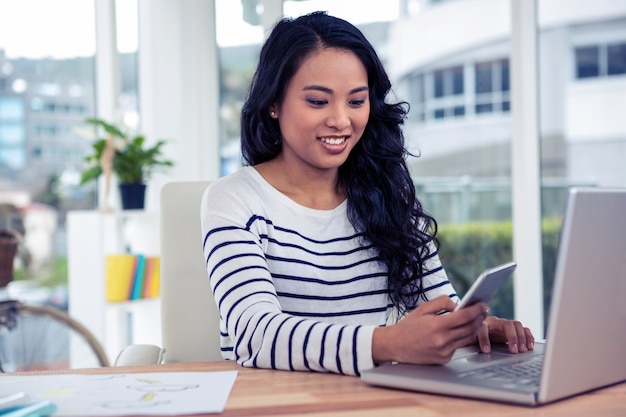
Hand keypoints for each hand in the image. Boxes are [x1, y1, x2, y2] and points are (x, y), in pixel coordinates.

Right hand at [372, 295, 488, 364]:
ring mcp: (444, 351)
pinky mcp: (444, 359)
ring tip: (477, 319)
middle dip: (479, 317)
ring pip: (467, 338)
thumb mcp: (422, 309)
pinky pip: (458, 346)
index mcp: (437, 326)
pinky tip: (461, 330)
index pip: (464, 316)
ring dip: (475, 327)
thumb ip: (442, 302)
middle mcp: (442, 340)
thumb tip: (458, 304)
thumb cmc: (408, 326)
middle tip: (483, 310)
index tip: (482, 303)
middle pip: (470, 327)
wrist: (395, 345)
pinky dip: (462, 337)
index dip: (476, 309)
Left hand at [475, 316, 534, 353]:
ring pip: (516, 325)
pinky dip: (528, 337)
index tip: (486, 351)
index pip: (483, 328)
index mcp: (481, 324)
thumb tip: (479, 351)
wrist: (479, 329)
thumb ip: (471, 343)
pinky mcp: (513, 329)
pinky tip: (530, 346)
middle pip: (506, 324)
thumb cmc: (474, 335)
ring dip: (521, 338)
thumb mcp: (469, 340)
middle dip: (511, 337)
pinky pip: (523, 329)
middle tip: (513, 351)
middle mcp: (495, 322)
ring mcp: (505, 324)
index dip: (484, 339)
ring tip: (522, 350)